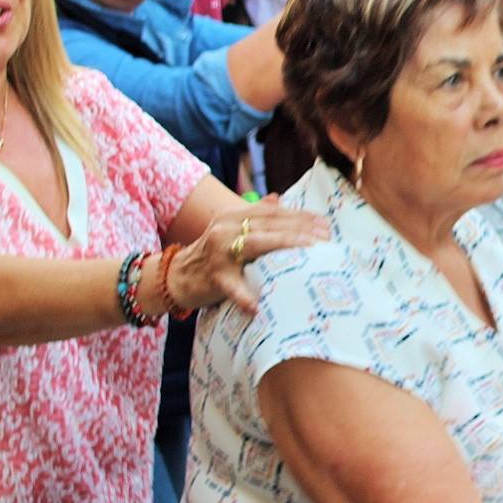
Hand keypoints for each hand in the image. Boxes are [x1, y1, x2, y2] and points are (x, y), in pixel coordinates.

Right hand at [163, 196, 330, 314]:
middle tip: (326, 237)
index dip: (300, 216)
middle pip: (269, 225)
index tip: (324, 223)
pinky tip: (261, 305)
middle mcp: (226, 229)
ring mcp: (219, 252)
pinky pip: (233, 287)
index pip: (272, 212)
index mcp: (233, 216)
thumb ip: (254, 215)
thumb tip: (278, 198)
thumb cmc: (212, 256)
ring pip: (256, 245)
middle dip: (300, 229)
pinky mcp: (214, 277)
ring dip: (285, 247)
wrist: (176, 277)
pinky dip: (246, 296)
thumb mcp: (230, 230)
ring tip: (308, 252)